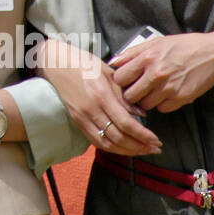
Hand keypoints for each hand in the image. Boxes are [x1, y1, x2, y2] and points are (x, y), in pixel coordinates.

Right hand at [36, 38, 161, 155]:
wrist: (57, 63)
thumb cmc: (85, 64)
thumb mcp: (109, 74)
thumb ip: (124, 95)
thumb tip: (141, 114)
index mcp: (101, 95)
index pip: (126, 123)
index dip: (143, 135)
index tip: (156, 140)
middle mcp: (91, 110)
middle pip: (118, 137)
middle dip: (139, 146)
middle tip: (155, 148)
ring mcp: (82, 117)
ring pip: (107, 143)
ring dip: (127, 151)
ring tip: (143, 150)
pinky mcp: (77, 121)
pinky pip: (96, 141)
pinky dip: (112, 148)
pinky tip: (123, 148)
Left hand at [110, 30, 213, 112]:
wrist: (212, 54)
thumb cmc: (183, 46)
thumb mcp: (155, 43)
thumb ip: (132, 53)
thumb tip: (113, 62)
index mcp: (147, 58)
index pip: (120, 78)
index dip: (120, 81)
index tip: (125, 81)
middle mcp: (156, 74)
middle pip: (129, 96)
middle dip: (131, 94)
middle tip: (137, 90)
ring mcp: (169, 88)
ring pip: (145, 105)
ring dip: (146, 100)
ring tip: (153, 91)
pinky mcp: (181, 98)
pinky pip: (162, 109)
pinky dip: (162, 104)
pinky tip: (166, 94)